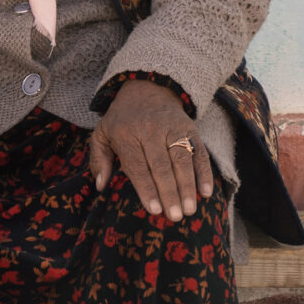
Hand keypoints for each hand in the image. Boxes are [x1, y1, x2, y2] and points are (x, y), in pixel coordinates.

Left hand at [90, 77, 215, 223]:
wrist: (148, 86)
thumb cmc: (122, 119)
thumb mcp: (102, 133)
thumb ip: (98, 159)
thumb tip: (100, 186)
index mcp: (126, 134)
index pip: (138, 166)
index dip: (147, 188)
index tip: (155, 210)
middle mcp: (151, 130)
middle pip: (162, 166)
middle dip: (170, 193)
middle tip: (175, 216)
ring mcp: (173, 128)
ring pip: (182, 160)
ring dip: (188, 186)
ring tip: (190, 210)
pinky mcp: (190, 128)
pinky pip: (199, 151)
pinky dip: (204, 172)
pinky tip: (206, 192)